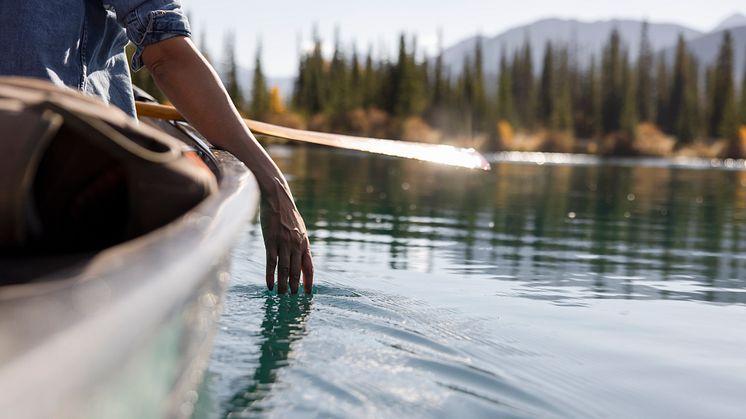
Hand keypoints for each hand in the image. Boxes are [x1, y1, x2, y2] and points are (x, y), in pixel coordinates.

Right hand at [260, 178, 313, 293]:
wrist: (277, 198)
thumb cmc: (287, 215)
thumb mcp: (299, 230)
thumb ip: (300, 245)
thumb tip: (301, 261)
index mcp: (304, 243)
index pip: (309, 267)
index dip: (308, 282)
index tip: (307, 294)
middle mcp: (296, 245)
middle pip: (296, 271)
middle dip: (295, 287)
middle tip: (293, 301)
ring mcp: (284, 243)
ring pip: (284, 269)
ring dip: (283, 285)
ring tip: (281, 297)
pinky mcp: (271, 241)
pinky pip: (271, 262)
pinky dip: (270, 275)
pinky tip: (270, 285)